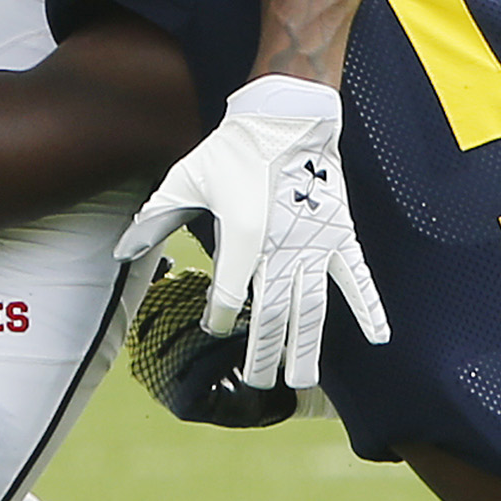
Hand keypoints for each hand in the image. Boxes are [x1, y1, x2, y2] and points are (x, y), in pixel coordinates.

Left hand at [113, 73, 390, 390]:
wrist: (286, 118)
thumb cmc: (232, 150)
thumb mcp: (185, 180)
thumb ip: (154, 219)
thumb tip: (121, 253)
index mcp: (241, 240)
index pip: (227, 297)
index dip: (217, 317)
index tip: (213, 327)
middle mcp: (279, 251)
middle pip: (270, 318)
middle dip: (263, 354)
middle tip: (258, 383)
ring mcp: (314, 246)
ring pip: (311, 309)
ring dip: (307, 348)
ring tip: (302, 380)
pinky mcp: (340, 235)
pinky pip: (358, 278)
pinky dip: (371, 307)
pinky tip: (379, 337)